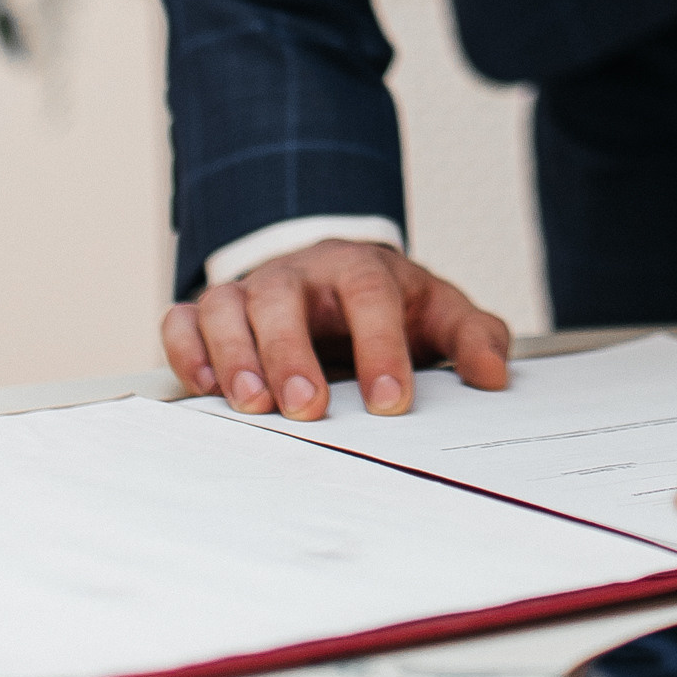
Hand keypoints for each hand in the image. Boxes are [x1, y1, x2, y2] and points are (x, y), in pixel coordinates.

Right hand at [162, 239, 510, 422]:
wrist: (337, 275)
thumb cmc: (388, 304)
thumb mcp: (439, 313)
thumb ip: (473, 337)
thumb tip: (493, 374)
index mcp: (360, 269)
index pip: (369, 294)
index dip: (380, 345)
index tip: (392, 402)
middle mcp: (299, 274)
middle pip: (284, 297)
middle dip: (292, 352)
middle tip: (309, 407)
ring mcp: (250, 290)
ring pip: (226, 306)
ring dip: (235, 354)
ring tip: (252, 405)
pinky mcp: (212, 312)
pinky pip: (183, 320)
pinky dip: (187, 350)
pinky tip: (205, 388)